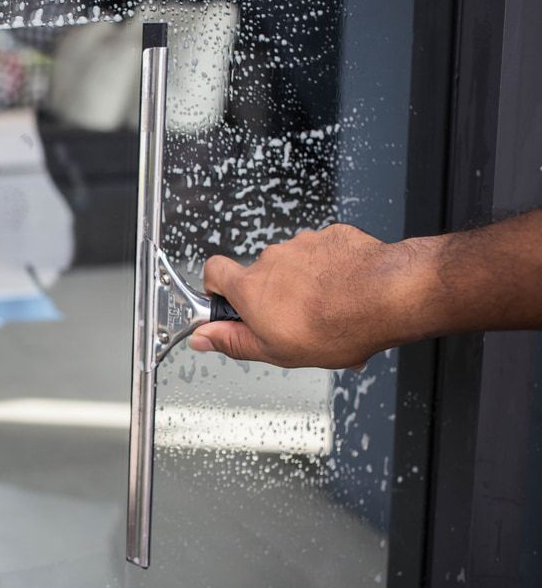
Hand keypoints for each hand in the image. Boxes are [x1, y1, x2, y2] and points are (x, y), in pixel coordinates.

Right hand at [189, 224, 430, 368]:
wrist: (386, 296)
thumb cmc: (335, 326)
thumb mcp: (275, 351)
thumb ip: (233, 341)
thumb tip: (202, 338)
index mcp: (251, 287)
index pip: (213, 272)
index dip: (216, 289)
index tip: (230, 307)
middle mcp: (271, 259)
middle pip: (260, 275)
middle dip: (272, 296)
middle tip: (293, 322)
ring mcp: (302, 244)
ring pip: (293, 266)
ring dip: (303, 285)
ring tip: (327, 310)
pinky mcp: (331, 236)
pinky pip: (322, 254)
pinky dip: (329, 271)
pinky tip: (345, 292)